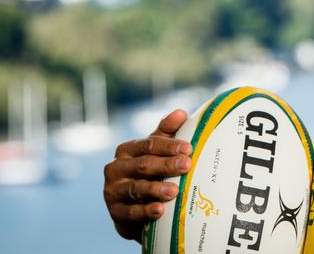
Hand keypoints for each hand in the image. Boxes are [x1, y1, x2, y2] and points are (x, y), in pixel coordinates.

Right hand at [103, 109, 192, 241]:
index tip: (188, 148)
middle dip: (166, 165)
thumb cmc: (148, 173)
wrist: (132, 208)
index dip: (169, 146)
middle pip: (143, 165)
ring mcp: (113, 191)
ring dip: (156, 189)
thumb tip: (180, 113)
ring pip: (136, 188)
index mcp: (127, 150)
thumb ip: (166, 132)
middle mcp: (116, 168)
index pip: (149, 144)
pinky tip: (160, 210)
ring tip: (175, 190)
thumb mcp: (155, 151)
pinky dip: (145, 211)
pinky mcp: (115, 212)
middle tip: (186, 165)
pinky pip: (131, 212)